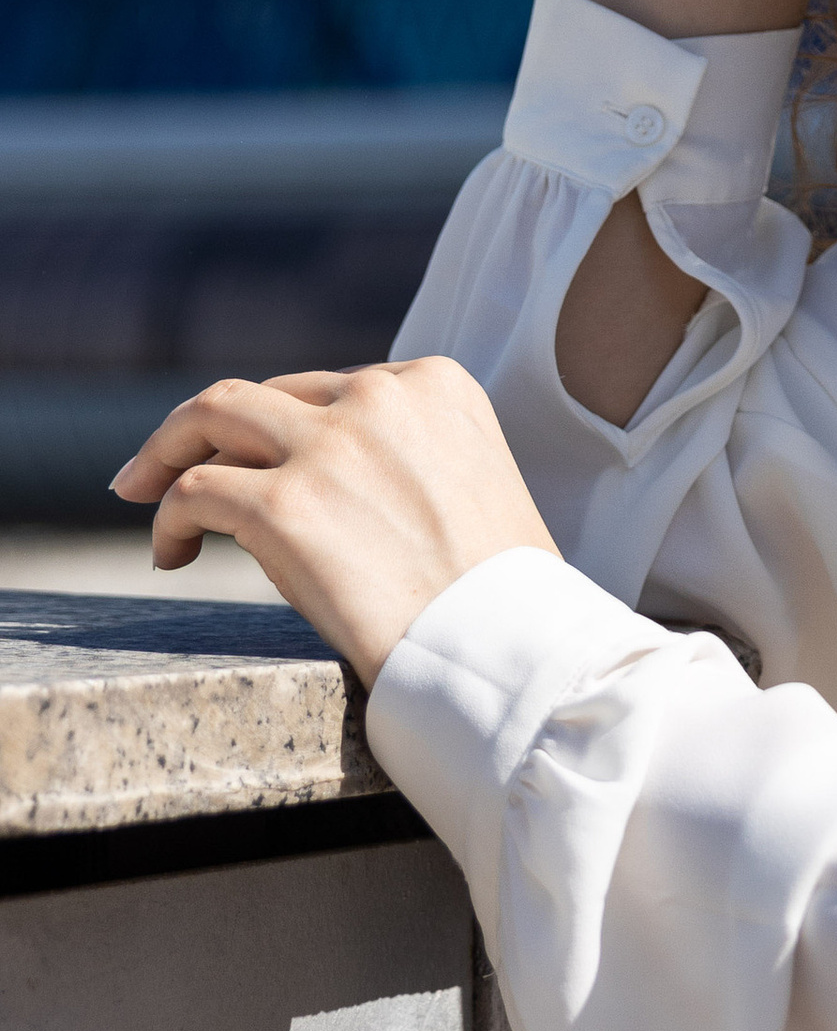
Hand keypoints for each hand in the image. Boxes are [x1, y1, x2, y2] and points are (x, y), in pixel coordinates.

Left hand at [110, 357, 559, 688]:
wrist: (502, 647)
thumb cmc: (501, 591)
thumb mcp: (473, 480)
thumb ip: (412, 454)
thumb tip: (334, 488)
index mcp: (436, 383)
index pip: (331, 388)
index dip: (283, 427)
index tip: (256, 461)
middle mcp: (380, 397)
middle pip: (266, 392)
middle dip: (205, 426)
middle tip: (160, 465)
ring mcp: (329, 446)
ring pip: (211, 413)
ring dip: (165, 450)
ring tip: (140, 491)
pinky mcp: (284, 505)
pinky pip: (195, 491)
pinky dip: (170, 519)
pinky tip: (174, 555)